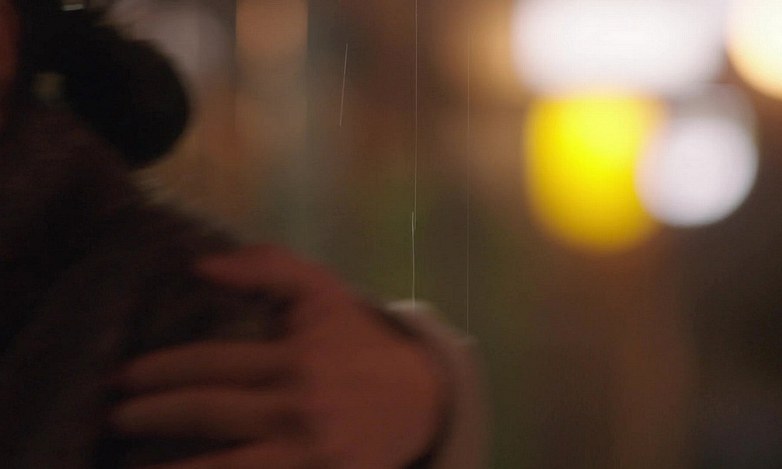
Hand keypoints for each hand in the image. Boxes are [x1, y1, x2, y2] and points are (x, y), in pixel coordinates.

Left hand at [110, 245, 444, 467]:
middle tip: (115, 418)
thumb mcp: (324, 292)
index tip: (125, 378)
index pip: (213, 365)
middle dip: (151, 417)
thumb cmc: (359, 344)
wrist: (420, 399)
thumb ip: (269, 267)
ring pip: (225, 468)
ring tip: (132, 466)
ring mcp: (309, 454)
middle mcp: (298, 408)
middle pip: (208, 414)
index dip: (161, 371)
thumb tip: (201, 264)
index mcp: (296, 358)